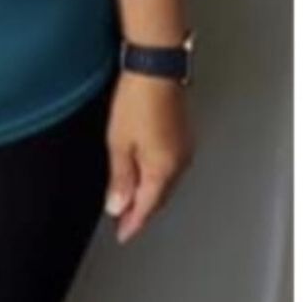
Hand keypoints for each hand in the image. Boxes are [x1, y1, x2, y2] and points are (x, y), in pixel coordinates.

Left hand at [104, 70, 193, 243]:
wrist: (157, 67)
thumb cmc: (138, 100)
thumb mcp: (119, 144)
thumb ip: (120, 178)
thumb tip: (118, 205)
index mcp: (163, 169)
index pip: (146, 207)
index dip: (133, 223)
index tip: (123, 234)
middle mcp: (179, 162)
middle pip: (159, 197)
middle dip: (142, 210)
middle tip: (125, 221)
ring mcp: (184, 148)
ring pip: (166, 182)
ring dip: (150, 193)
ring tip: (133, 200)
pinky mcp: (183, 134)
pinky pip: (170, 166)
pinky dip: (157, 176)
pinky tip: (147, 173)